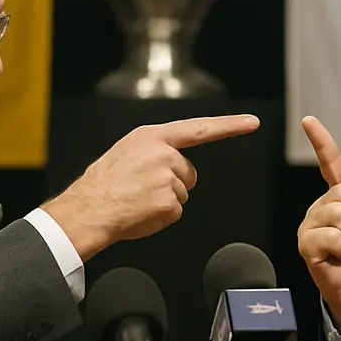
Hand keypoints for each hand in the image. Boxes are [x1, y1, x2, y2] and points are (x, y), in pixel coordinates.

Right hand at [43, 114, 259, 260]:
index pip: (198, 128)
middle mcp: (163, 153)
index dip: (228, 125)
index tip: (252, 122)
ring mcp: (167, 178)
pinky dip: (161, 217)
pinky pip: (175, 212)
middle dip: (173, 183)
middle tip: (142, 190)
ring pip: (182, 193)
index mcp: (151, 137)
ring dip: (164, 201)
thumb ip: (154, 150)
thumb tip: (176, 161)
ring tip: (137, 200)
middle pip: (188, 172)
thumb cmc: (104, 184)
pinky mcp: (169, 203)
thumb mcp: (127, 151)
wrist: (87, 209)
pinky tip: (141, 213)